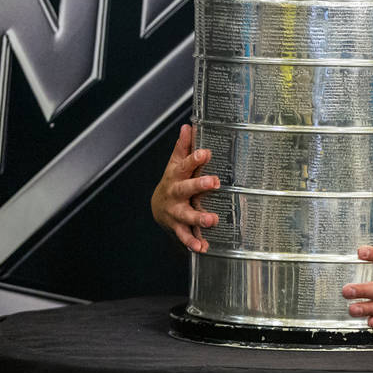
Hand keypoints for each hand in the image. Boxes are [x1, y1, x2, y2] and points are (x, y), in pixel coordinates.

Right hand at [150, 124, 219, 252]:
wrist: (158, 206)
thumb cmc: (173, 180)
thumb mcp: (176, 162)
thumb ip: (184, 146)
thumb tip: (188, 126)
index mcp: (177, 175)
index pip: (185, 164)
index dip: (195, 158)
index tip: (206, 152)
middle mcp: (176, 193)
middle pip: (186, 188)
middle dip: (199, 185)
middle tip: (214, 182)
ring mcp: (176, 211)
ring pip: (186, 214)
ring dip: (199, 217)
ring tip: (212, 220)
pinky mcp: (178, 226)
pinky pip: (185, 235)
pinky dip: (193, 242)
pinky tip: (203, 247)